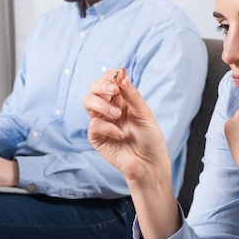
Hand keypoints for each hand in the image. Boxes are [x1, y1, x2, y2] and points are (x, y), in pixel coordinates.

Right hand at [84, 69, 179, 238]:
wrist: (149, 163)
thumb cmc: (150, 138)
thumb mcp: (144, 113)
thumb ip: (132, 95)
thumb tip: (122, 75)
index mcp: (121, 100)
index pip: (109, 81)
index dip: (110, 76)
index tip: (118, 76)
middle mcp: (109, 108)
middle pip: (94, 89)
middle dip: (101, 86)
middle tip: (114, 91)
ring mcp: (101, 122)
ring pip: (88, 102)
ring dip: (102, 105)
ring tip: (117, 115)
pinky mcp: (96, 137)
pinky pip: (94, 125)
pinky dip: (108, 127)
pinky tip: (120, 135)